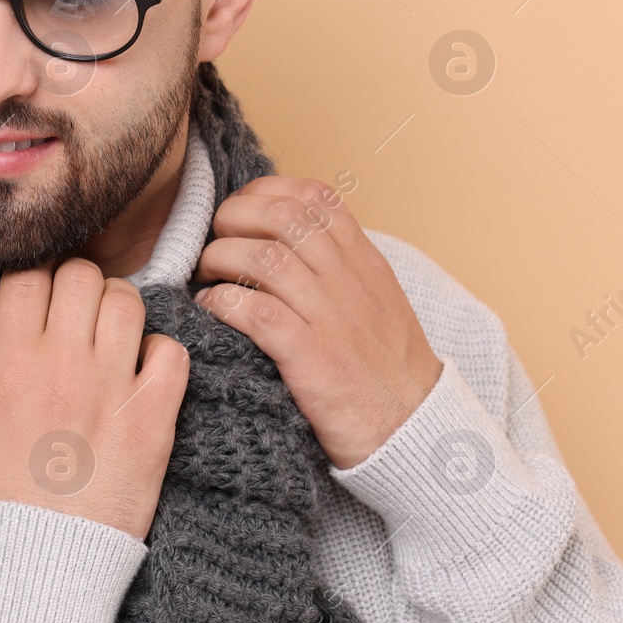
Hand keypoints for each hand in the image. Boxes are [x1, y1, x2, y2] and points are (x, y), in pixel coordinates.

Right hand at [0, 258, 190, 539]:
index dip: (30, 276)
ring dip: (118, 308)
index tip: (34, 294)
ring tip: (111, 331)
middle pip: (82, 276)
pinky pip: (172, 352)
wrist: (42, 560)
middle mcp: (64, 364)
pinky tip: (143, 369)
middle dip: (77, 282)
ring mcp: (113, 387)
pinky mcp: (154, 417)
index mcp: (12, 362)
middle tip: (75, 308)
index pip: (27, 276)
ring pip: (129, 302)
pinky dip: (161, 352)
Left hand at [192, 176, 443, 468]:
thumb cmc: (384, 369)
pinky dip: (222, 303)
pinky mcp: (310, 356)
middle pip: (282, 215)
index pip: (314, 195)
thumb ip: (337, 265)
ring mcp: (330, 316)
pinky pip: (254, 311)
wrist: (415, 430)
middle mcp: (348, 280)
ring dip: (220, 259)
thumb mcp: (374, 300)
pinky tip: (211, 309)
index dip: (264, 193)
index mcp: (364, 261)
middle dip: (233, 219)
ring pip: (263, 257)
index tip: (238, 213)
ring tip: (207, 277)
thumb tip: (284, 236)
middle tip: (213, 242)